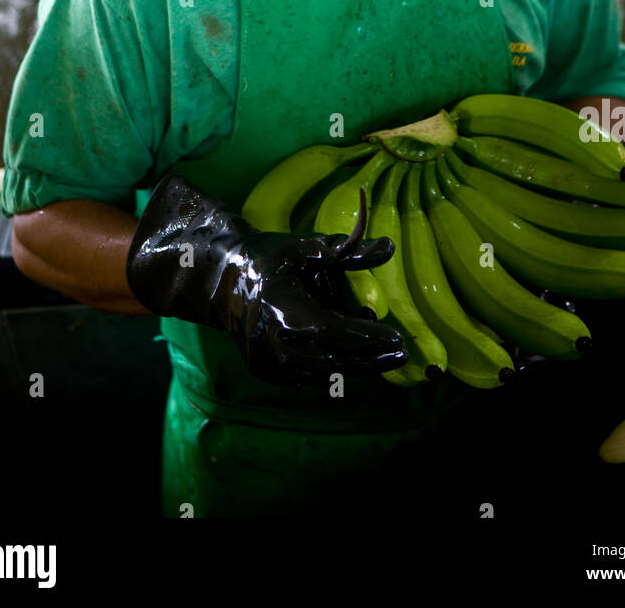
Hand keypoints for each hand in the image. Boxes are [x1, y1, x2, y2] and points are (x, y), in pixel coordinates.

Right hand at [127, 175, 408, 387]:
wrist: (222, 280)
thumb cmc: (272, 258)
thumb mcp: (310, 248)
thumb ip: (350, 252)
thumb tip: (390, 247)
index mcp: (283, 309)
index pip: (334, 332)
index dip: (367, 339)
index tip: (398, 337)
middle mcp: (273, 342)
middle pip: (332, 361)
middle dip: (371, 359)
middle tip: (402, 352)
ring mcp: (267, 362)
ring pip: (322, 374)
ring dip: (356, 366)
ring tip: (386, 354)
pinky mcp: (266, 372)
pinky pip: (308, 377)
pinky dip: (333, 369)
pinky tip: (357, 357)